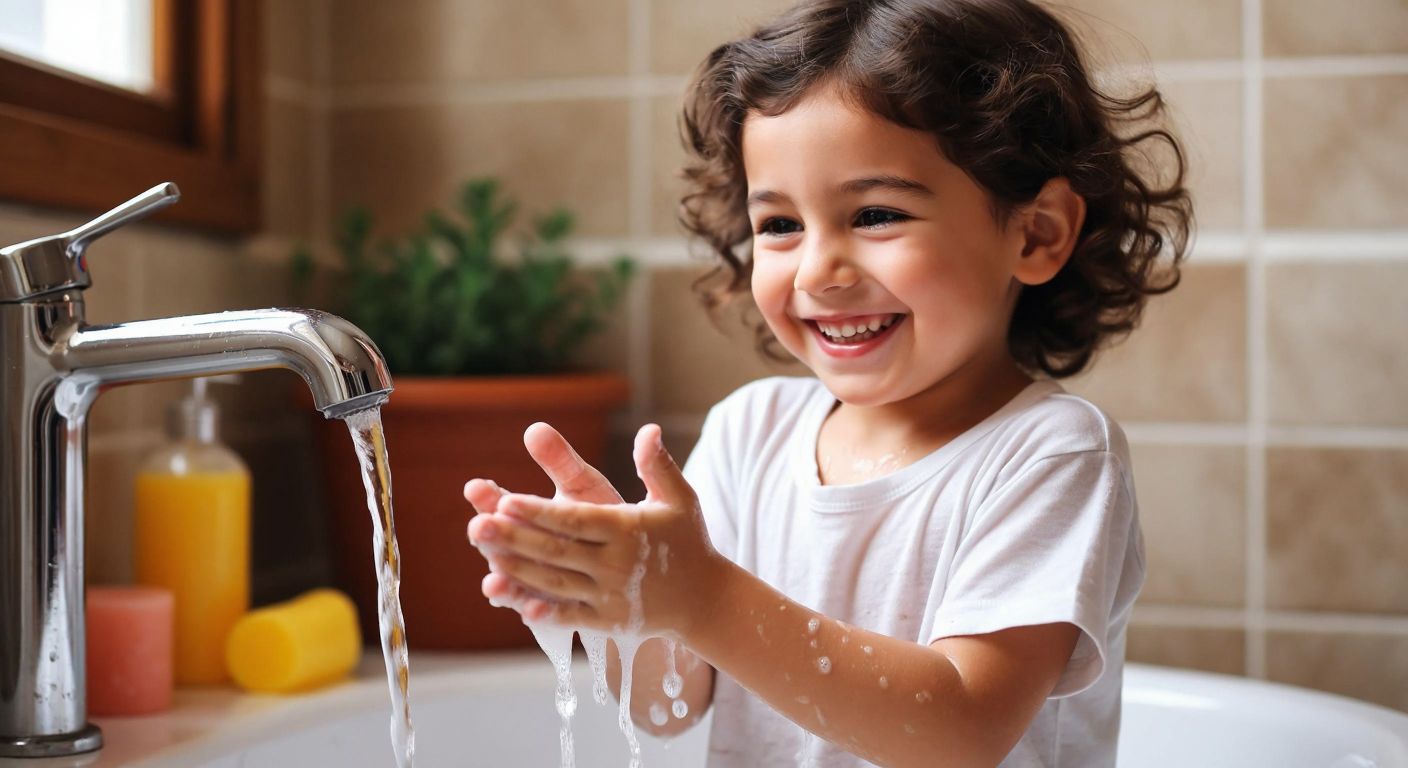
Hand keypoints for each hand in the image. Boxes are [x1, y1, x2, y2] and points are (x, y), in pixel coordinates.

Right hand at [463, 421, 622, 612]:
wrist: (639, 563)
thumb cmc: (605, 516)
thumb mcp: (582, 487)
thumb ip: (560, 461)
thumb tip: (536, 428)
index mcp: (529, 517)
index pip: (499, 505)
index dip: (487, 498)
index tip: (475, 487)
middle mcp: (524, 550)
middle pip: (498, 544)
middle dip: (487, 538)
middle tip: (478, 528)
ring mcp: (535, 581)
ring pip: (511, 580)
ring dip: (501, 581)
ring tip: (493, 581)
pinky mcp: (552, 606)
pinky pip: (537, 611)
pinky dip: (531, 611)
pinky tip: (529, 609)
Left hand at [467, 423, 720, 636]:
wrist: (706, 599)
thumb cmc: (688, 541)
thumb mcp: (680, 499)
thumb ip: (658, 465)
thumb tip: (649, 429)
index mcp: (629, 531)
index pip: (575, 520)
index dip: (540, 512)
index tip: (507, 501)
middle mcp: (617, 565)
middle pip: (558, 551)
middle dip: (516, 539)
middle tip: (479, 525)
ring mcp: (611, 596)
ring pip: (556, 583)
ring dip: (518, 570)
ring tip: (486, 555)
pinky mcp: (608, 621)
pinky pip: (568, 615)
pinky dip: (541, 610)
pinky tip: (512, 600)